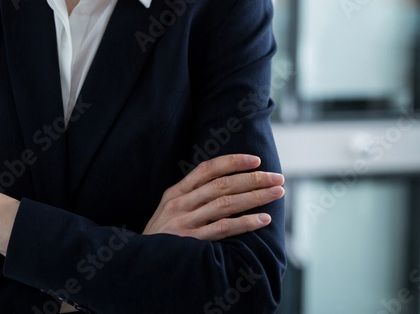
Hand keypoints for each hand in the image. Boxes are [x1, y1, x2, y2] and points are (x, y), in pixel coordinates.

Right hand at [143, 154, 283, 240]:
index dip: (232, 162)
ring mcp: (186, 222)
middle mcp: (181, 204)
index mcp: (176, 193)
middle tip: (277, 177)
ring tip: (277, 193)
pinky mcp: (192, 242)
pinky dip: (245, 223)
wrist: (142, 261)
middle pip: (222, 185)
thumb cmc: (161, 235)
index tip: (256, 160)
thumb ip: (190, 197)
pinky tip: (263, 220)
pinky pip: (223, 229)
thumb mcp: (169, 209)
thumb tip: (223, 184)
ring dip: (255, 197)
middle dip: (253, 179)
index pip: (207, 170)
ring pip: (225, 204)